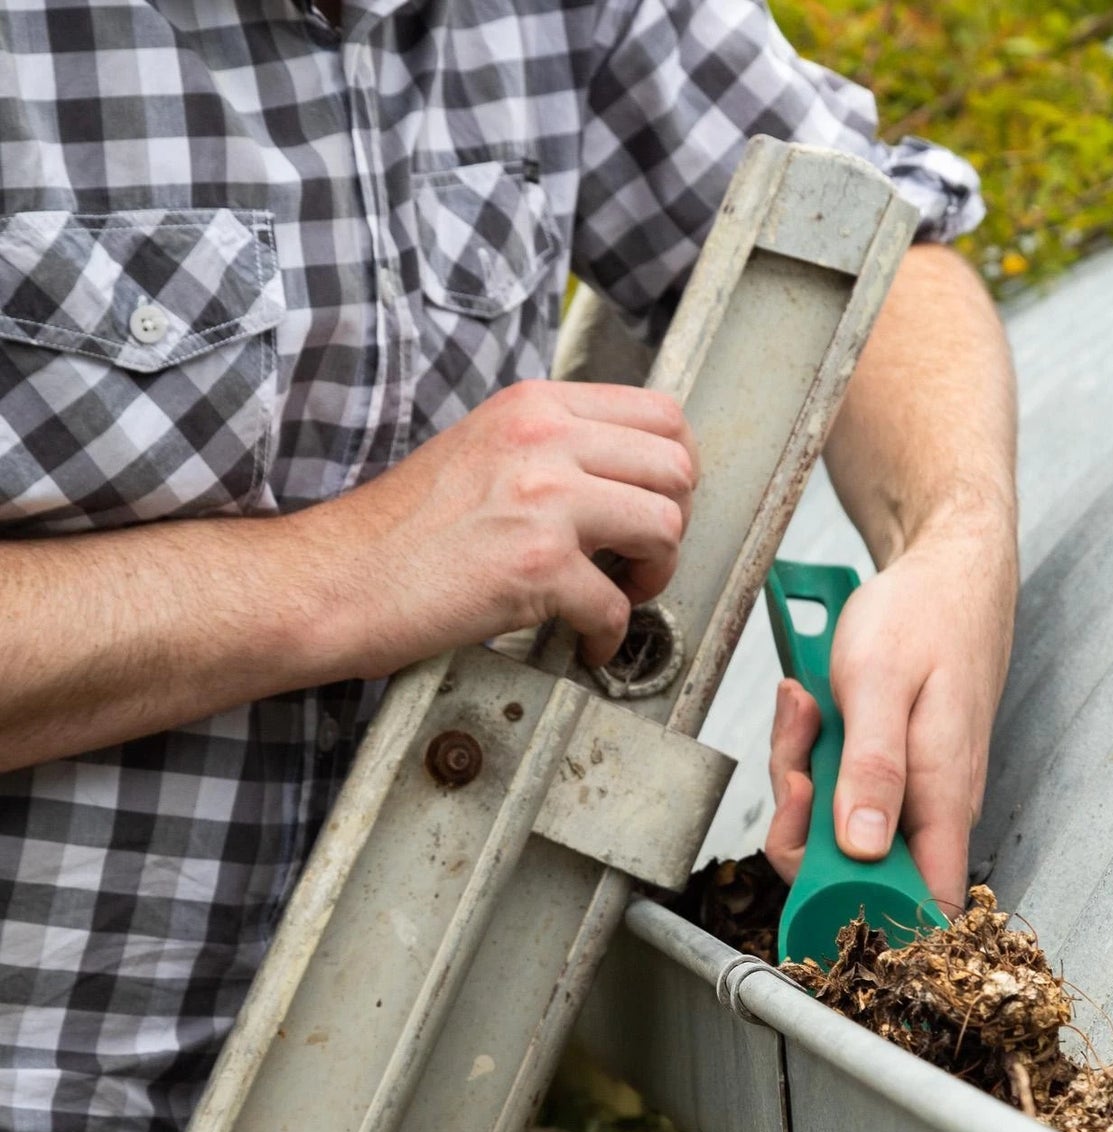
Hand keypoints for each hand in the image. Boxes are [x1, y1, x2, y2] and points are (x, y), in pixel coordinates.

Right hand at [307, 380, 698, 674]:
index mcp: (534, 407)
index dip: (677, 466)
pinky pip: (616, 604)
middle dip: (675, 522)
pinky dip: (609, 635)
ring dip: (656, 574)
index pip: (660, 413)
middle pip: (676, 467)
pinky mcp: (536, 566)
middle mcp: (543, 440)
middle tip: (644, 555)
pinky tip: (586, 641)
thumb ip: (548, 449)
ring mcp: (542, 500)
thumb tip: (620, 476)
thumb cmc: (397, 532)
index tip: (662, 501)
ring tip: (623, 593)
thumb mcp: (479, 451)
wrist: (333, 580)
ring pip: (664, 527)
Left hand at [764, 518, 1013, 908]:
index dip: (859, 909)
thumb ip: (872, 769)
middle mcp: (933, 807)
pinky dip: (812, 751)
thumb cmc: (923, 616)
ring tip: (805, 707)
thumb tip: (861, 851)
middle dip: (803, 819)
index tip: (808, 866)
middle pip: (852, 867)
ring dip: (803, 771)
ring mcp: (910, 789)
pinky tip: (811, 706)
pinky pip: (836, 786)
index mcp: (943, 800)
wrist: (946, 570)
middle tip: (799, 749)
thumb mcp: (880, 685)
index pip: (919, 906)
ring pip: (835, 823)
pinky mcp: (890, 769)